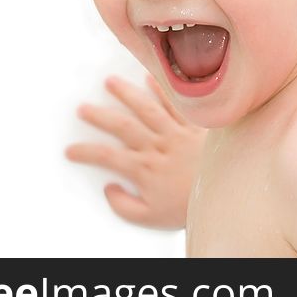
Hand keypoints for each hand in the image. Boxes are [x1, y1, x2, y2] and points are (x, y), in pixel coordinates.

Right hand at [65, 73, 206, 229]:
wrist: (226, 195)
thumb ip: (124, 205)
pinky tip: (150, 78)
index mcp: (144, 169)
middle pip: (123, 126)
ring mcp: (177, 134)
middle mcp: (158, 147)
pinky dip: (163, 91)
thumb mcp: (151, 217)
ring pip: (148, 109)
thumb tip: (108, 189)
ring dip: (127, 94)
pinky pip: (177, 105)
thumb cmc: (188, 206)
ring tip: (110, 81)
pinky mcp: (195, 127)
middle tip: (82, 108)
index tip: (70, 150)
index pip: (107, 157)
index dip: (86, 152)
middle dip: (100, 116)